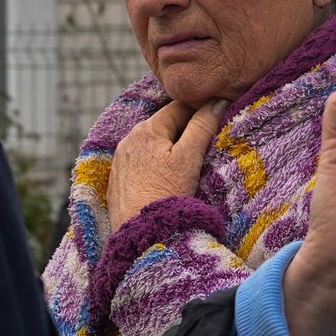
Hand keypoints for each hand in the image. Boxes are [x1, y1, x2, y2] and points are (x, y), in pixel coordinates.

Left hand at [107, 98, 227, 225]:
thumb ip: (202, 126)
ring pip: (150, 144)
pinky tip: (164, 176)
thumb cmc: (166, 194)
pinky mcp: (118, 180)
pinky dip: (153, 163)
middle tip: (204, 140)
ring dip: (167, 146)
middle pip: (162, 125)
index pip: (178, 107)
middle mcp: (128, 139)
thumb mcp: (189, 158)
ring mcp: (120, 160)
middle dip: (182, 128)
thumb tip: (217, 101)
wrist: (141, 234)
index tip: (215, 117)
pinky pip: (139, 162)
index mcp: (147, 129)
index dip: (199, 108)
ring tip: (186, 160)